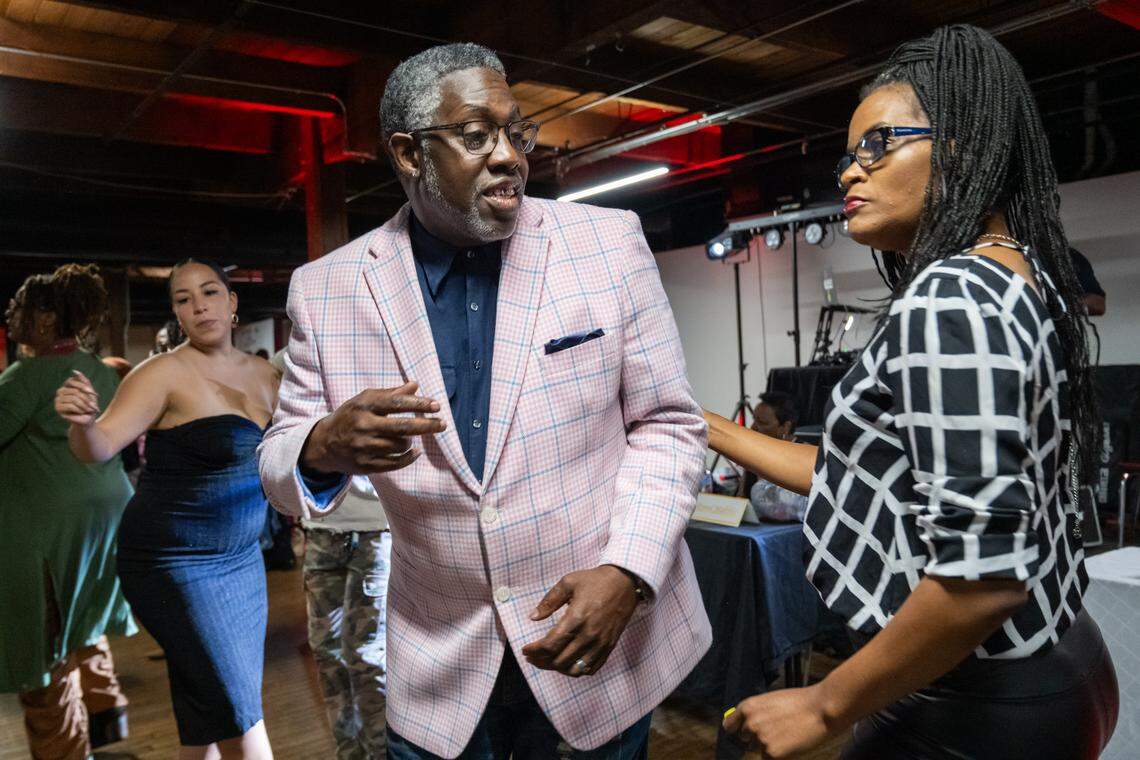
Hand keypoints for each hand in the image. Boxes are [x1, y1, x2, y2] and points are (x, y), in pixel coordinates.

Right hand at [55, 370, 100, 426]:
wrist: (87, 419)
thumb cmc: (89, 405)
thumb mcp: (89, 392)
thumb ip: (83, 381)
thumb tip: (75, 371)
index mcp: (67, 386)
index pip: (73, 381)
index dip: (85, 387)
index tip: (95, 394)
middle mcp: (60, 391)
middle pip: (75, 391)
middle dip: (86, 399)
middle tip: (93, 406)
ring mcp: (57, 399)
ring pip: (73, 398)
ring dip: (84, 405)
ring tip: (88, 410)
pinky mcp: (58, 408)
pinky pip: (70, 405)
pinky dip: (79, 409)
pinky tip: (82, 412)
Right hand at [301, 381, 445, 474]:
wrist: (324, 443)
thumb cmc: (351, 416)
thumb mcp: (365, 400)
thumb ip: (390, 393)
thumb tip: (415, 385)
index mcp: (364, 405)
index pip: (397, 403)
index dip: (419, 404)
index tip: (436, 406)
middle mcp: (363, 425)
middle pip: (402, 426)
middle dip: (427, 425)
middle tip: (443, 424)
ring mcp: (364, 447)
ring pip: (400, 444)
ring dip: (410, 440)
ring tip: (408, 436)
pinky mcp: (365, 465)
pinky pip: (395, 463)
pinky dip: (408, 457)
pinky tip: (414, 451)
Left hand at [521, 565, 639, 677]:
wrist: (624, 582)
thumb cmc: (595, 581)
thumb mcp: (568, 582)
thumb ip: (549, 601)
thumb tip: (533, 617)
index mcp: (576, 618)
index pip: (550, 645)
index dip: (534, 651)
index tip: (525, 650)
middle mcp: (589, 635)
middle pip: (560, 661)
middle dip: (541, 661)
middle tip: (532, 656)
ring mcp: (601, 643)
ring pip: (575, 669)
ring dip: (558, 669)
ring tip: (548, 661)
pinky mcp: (609, 646)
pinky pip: (591, 668)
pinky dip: (577, 670)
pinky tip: (568, 662)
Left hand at [723, 685, 839, 757]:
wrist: (821, 708)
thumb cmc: (800, 703)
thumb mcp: (771, 700)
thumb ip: (756, 712)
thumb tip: (746, 725)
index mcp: (747, 707)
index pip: (729, 726)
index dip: (738, 730)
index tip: (744, 734)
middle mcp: (749, 723)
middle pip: (746, 740)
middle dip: (759, 738)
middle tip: (780, 730)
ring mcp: (759, 739)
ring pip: (760, 750)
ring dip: (771, 747)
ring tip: (789, 735)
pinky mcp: (771, 754)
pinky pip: (771, 759)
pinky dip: (781, 756)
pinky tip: (793, 744)